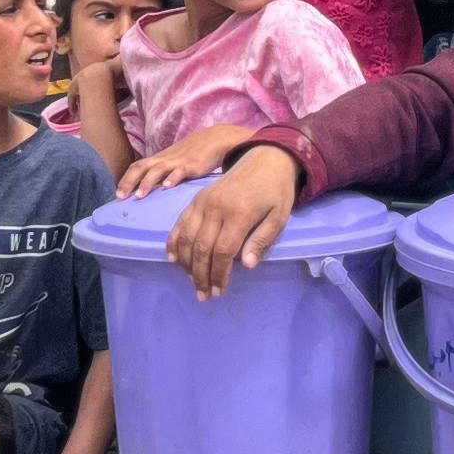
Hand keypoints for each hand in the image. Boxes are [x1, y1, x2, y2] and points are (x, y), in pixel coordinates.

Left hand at [118, 126, 248, 197]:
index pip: (137, 166)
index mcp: (158, 159)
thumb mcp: (172, 162)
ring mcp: (177, 161)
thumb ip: (161, 173)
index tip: (117, 194)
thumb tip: (147, 189)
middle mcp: (164, 159)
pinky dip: (173, 178)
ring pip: (158, 170)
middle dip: (129, 181)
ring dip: (147, 182)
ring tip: (140, 196)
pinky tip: (168, 186)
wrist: (213, 139)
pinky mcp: (191, 165)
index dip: (125, 179)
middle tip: (121, 196)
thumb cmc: (191, 154)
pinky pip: (180, 171)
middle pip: (141, 167)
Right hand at [167, 147, 299, 294]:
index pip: (223, 251)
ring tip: (192, 282)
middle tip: (203, 295)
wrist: (265, 158)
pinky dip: (174, 242)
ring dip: (186, 263)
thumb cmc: (276, 192)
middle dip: (201, 275)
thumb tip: (247, 266)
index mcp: (239, 213)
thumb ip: (262, 240)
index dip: (218, 274)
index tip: (219, 291)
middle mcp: (215, 207)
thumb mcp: (279, 217)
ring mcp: (202, 202)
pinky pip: (180, 223)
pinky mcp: (195, 198)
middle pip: (201, 248)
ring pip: (187, 237)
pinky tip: (174, 259)